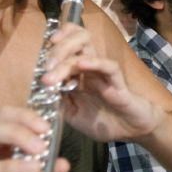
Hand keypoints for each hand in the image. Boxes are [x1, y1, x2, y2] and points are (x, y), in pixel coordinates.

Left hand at [41, 23, 162, 141]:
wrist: (130, 132)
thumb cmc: (104, 121)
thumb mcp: (73, 115)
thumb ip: (59, 103)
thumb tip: (42, 92)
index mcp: (79, 73)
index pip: (68, 45)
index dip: (55, 42)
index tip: (42, 52)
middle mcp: (90, 67)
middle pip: (76, 39)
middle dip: (58, 48)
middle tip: (47, 66)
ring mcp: (103, 73)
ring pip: (88, 46)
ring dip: (68, 51)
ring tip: (54, 67)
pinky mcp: (118, 82)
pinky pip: (108, 66)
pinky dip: (94, 62)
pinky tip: (81, 64)